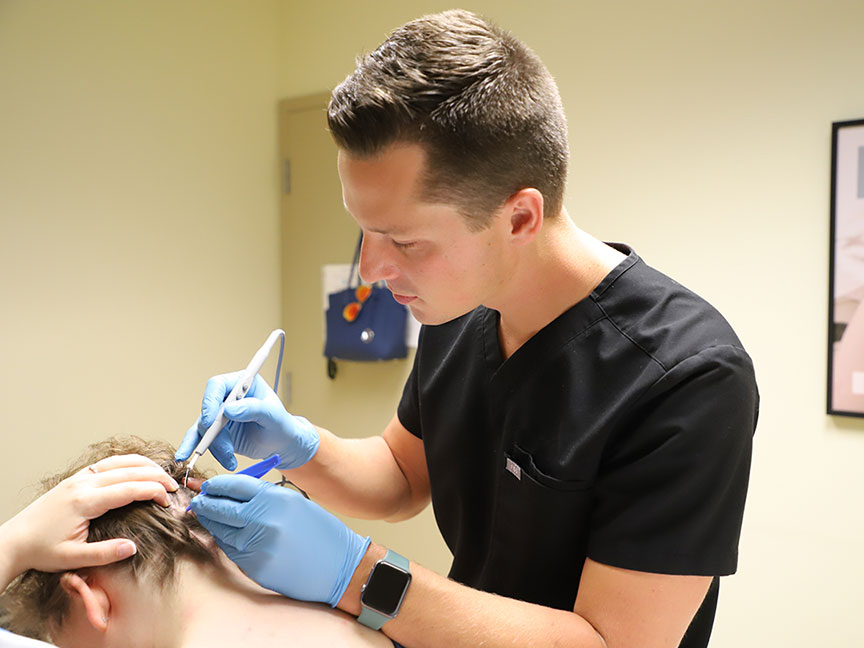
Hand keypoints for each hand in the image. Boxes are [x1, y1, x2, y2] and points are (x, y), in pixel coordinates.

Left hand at [0, 454, 178, 586]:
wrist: (15, 540)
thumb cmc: (41, 550)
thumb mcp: (73, 559)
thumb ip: (105, 553)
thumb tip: (132, 548)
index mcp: (85, 502)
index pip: (129, 489)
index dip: (153, 491)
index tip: (168, 500)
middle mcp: (83, 485)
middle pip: (129, 471)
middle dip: (155, 476)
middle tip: (174, 486)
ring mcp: (79, 479)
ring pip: (118, 462)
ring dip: (144, 465)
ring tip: (162, 474)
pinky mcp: (76, 479)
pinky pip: (107, 463)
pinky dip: (127, 462)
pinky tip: (137, 468)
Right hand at [175, 372, 319, 470]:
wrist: (281, 444)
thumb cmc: (281, 425)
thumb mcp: (274, 417)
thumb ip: (255, 409)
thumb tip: (229, 409)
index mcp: (242, 384)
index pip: (218, 385)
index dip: (210, 401)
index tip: (210, 421)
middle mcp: (227, 397)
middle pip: (208, 410)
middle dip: (213, 433)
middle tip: (227, 450)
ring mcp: (219, 414)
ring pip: (203, 429)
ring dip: (214, 447)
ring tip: (231, 461)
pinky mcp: (215, 432)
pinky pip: (199, 439)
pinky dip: (194, 448)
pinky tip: (187, 458)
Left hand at [189, 474, 369, 605]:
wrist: (339, 566)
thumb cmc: (320, 533)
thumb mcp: (295, 503)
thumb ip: (264, 497)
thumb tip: (233, 493)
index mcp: (275, 498)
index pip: (234, 485)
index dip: (217, 484)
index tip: (208, 486)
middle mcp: (264, 519)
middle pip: (221, 507)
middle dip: (206, 504)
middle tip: (199, 502)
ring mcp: (257, 545)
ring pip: (220, 531)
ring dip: (212, 524)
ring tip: (208, 517)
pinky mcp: (255, 566)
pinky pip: (230, 550)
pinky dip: (224, 541)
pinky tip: (225, 536)